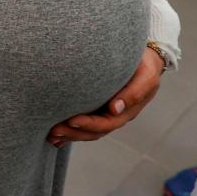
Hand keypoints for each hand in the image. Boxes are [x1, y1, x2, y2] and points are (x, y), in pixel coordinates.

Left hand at [46, 47, 164, 146]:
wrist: (145, 60)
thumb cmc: (144, 66)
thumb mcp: (146, 77)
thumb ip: (134, 93)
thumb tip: (114, 109)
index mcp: (127, 111)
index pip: (107, 123)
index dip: (89, 124)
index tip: (71, 120)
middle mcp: (116, 115)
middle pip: (94, 131)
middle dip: (74, 133)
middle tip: (54, 131)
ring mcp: (106, 113)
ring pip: (88, 131)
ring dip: (70, 134)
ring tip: (51, 135)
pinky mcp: (98, 107)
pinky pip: (84, 123)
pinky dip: (71, 130)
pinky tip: (55, 134)